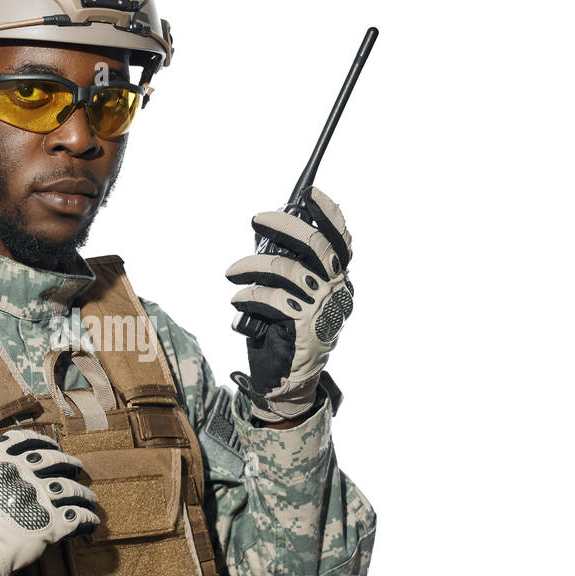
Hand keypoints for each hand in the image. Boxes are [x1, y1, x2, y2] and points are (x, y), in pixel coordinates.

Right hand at [0, 423, 97, 575]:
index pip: (26, 440)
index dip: (42, 443)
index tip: (50, 450)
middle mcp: (21, 471)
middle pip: (55, 460)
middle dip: (69, 463)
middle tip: (75, 470)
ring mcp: (38, 497)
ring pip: (72, 488)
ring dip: (84, 492)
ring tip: (89, 499)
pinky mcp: (51, 525)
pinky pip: (79, 518)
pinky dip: (89, 520)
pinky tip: (91, 523)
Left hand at [225, 187, 354, 421]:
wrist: (288, 382)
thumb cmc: (287, 334)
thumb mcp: (297, 298)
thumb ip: (293, 270)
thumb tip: (269, 237)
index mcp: (338, 281)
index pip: (342, 241)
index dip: (329, 213)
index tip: (310, 193)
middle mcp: (336, 292)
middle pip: (315, 245)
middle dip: (284, 225)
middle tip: (257, 219)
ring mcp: (321, 309)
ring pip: (287, 270)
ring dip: (252, 265)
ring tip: (232, 271)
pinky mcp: (302, 326)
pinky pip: (272, 298)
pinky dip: (249, 294)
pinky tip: (238, 298)